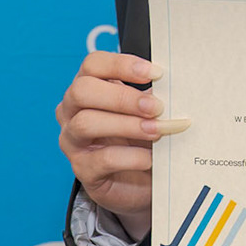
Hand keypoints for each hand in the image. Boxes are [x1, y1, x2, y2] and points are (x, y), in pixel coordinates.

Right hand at [55, 50, 188, 241]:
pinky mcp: (83, 169)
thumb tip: (173, 87)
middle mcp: (72, 111)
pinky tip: (149, 158)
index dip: (122, 65)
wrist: (140, 181)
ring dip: (127, 125)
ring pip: (86, 123)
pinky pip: (102, 159)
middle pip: (82, 90)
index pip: (93, 64)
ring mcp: (72, 141)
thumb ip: (152, 98)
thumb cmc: (140, 138)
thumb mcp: (147, 112)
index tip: (156, 73)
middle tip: (155, 107)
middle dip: (122, 97)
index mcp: (89, 88)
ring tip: (156, 130)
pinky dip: (131, 157)